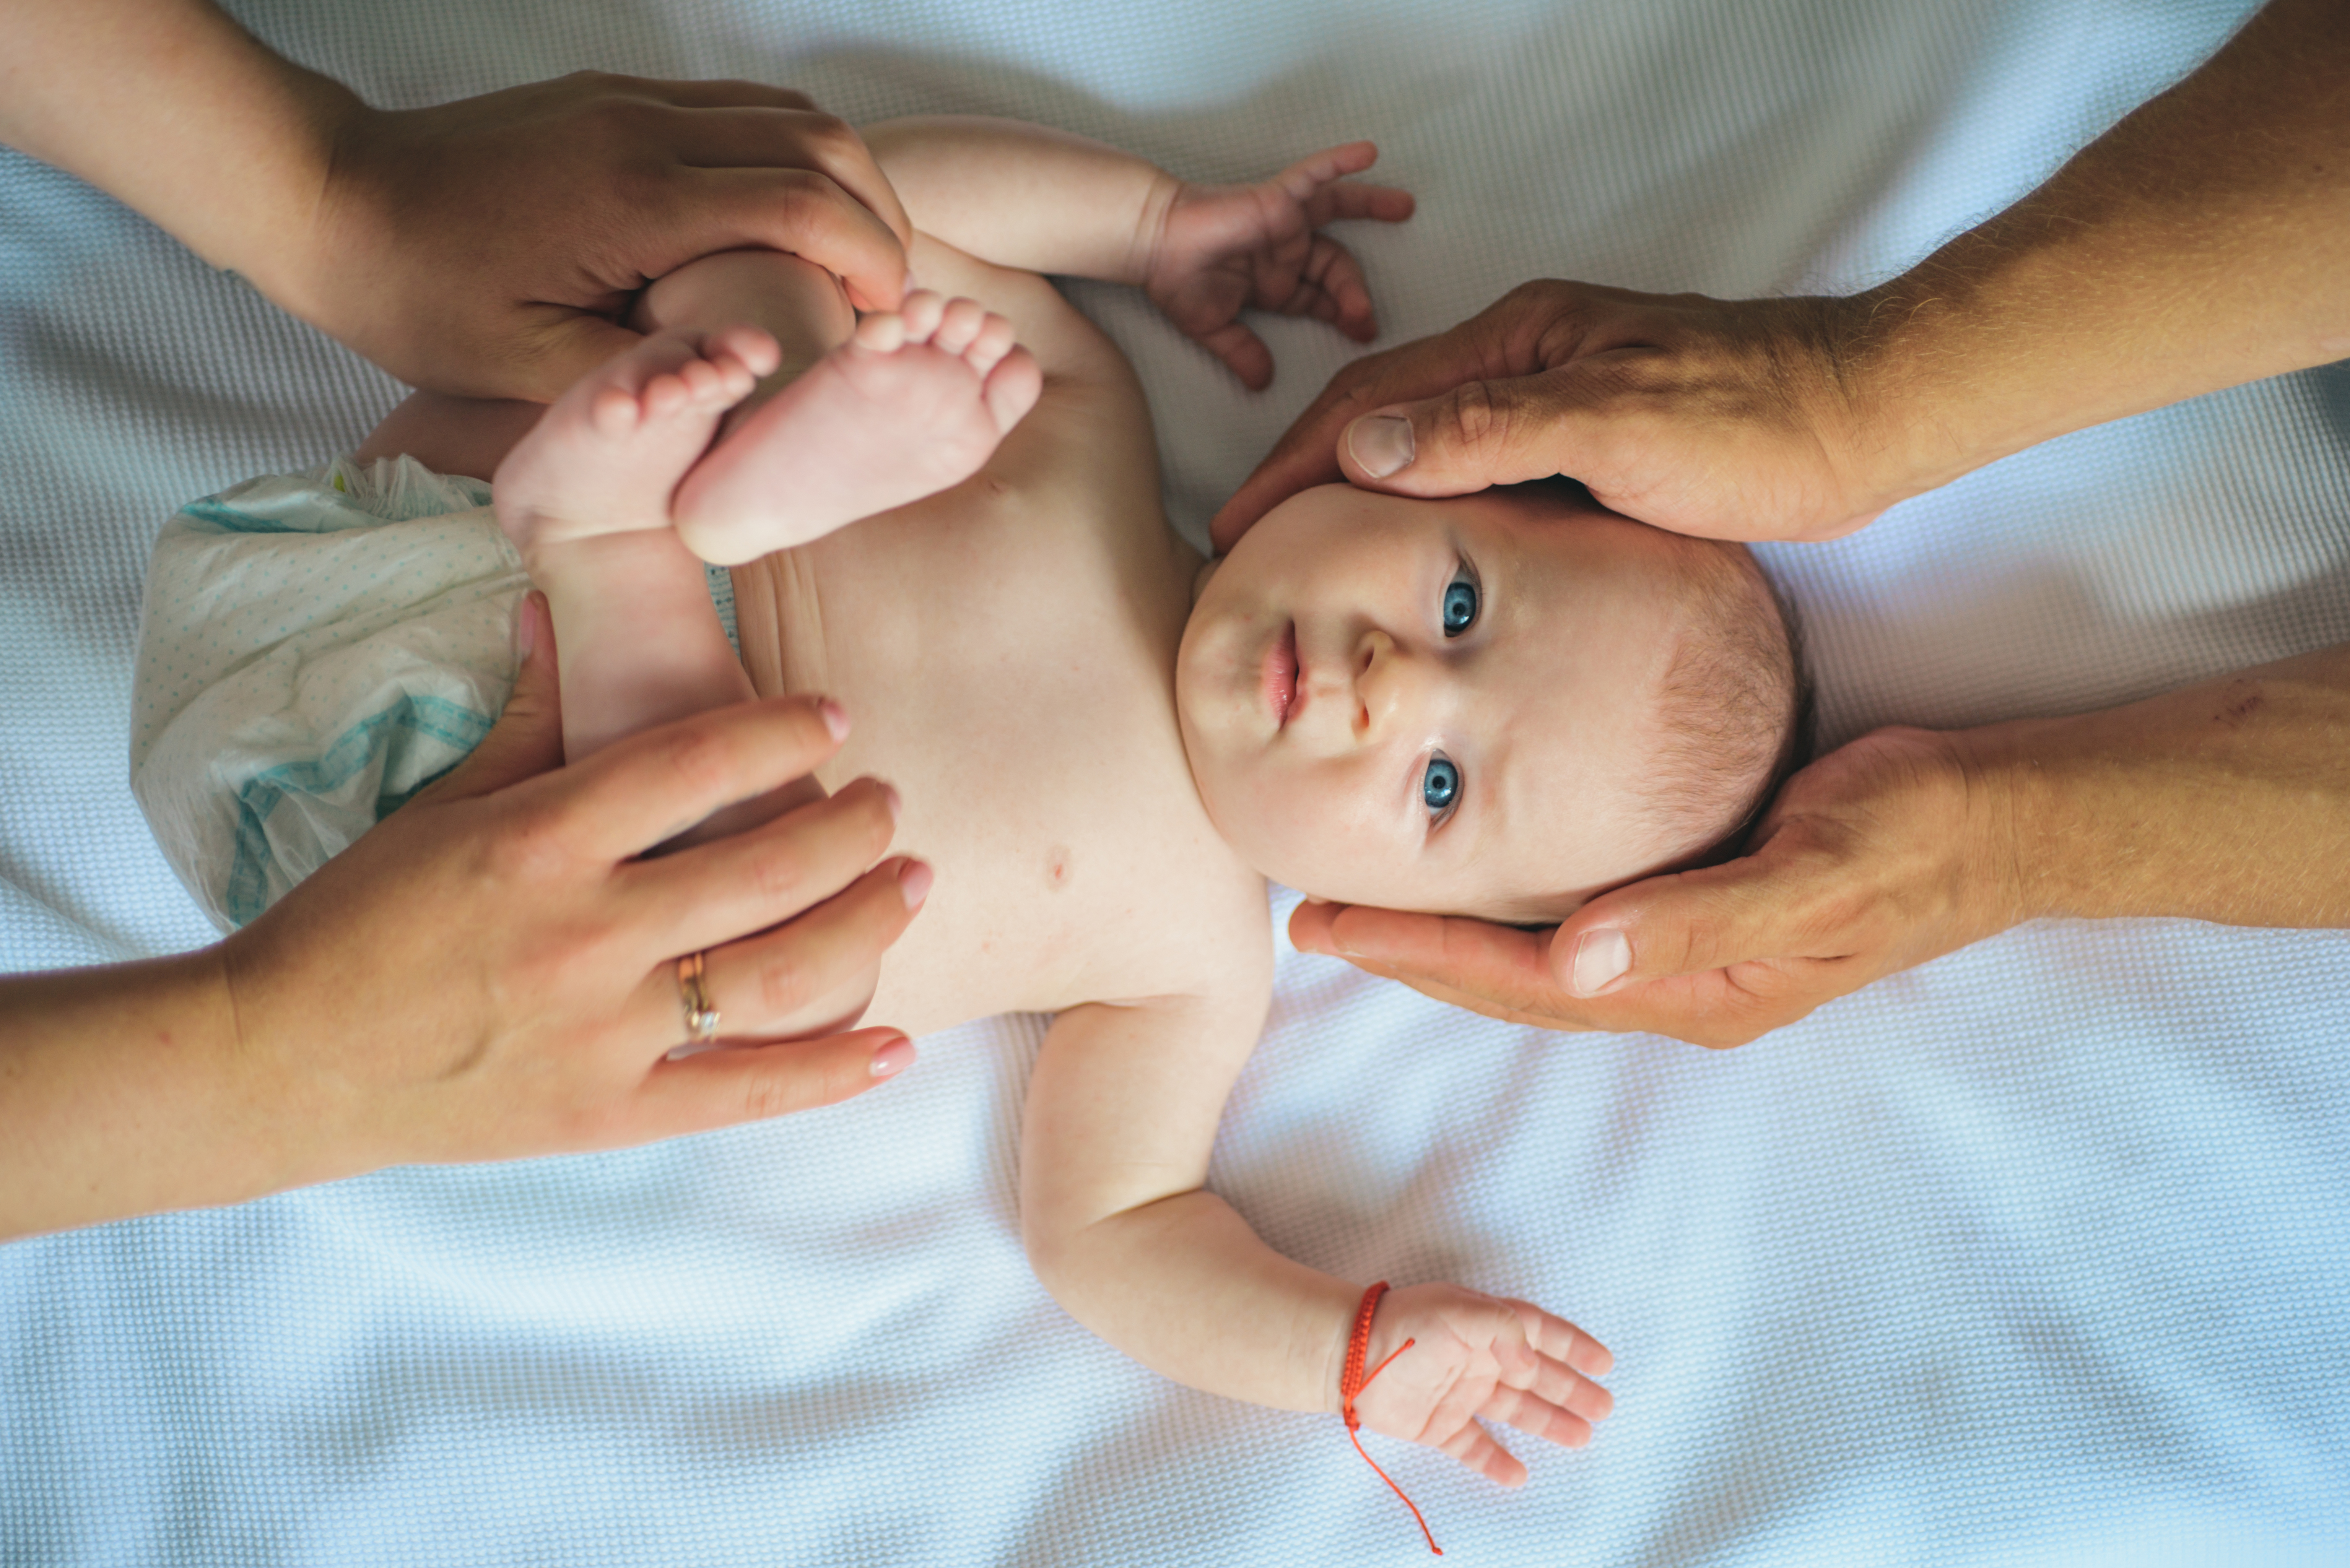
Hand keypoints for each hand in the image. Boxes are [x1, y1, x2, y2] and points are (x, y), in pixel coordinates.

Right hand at [219, 594, 928, 1180]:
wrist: (285, 1057)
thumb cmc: (363, 919)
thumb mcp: (441, 805)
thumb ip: (524, 717)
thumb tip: (551, 607)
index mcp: (541, 841)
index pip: (696, 763)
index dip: (783, 732)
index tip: (835, 717)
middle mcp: (585, 932)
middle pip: (767, 868)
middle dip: (854, 827)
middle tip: (892, 802)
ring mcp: (603, 1031)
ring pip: (781, 973)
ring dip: (867, 923)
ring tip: (914, 883)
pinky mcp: (610, 1111)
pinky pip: (747, 1093)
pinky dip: (833, 1073)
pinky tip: (899, 1045)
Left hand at [300, 74, 915, 400]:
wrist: (330, 197)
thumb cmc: (418, 291)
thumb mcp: (530, 366)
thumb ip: (646, 374)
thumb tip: (747, 377)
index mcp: (637, 200)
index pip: (806, 208)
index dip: (873, 263)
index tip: (888, 322)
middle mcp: (648, 130)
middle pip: (822, 144)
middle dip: (881, 219)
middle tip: (891, 295)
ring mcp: (632, 101)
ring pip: (790, 113)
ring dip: (846, 181)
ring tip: (858, 257)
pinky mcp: (616, 97)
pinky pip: (740, 108)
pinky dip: (794, 156)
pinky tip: (794, 216)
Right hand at [1142, 142, 1412, 389]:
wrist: (1151, 244)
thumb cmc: (1175, 281)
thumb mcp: (1213, 328)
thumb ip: (1242, 353)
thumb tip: (1263, 384)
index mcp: (1275, 281)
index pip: (1320, 298)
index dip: (1344, 314)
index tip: (1362, 334)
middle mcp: (1285, 249)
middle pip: (1336, 265)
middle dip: (1356, 291)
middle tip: (1368, 317)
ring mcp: (1283, 221)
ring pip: (1336, 211)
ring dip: (1371, 205)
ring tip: (1405, 207)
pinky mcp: (1276, 197)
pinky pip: (1313, 175)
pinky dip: (1339, 162)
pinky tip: (1369, 152)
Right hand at [1211, 279, 1898, 551]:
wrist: (1864, 423)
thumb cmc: (1757, 420)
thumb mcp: (1614, 421)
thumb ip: (1489, 429)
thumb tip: (1366, 444)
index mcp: (1521, 342)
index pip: (1373, 399)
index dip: (1296, 462)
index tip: (1238, 524)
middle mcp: (1529, 362)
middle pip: (1385, 416)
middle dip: (1306, 475)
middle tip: (1248, 546)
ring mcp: (1558, 400)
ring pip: (1428, 446)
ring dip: (1358, 492)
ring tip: (1306, 553)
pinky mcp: (1589, 443)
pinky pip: (1478, 471)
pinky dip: (1425, 506)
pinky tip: (1412, 550)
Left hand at [1292, 726, 2025, 1047]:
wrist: (1995, 826)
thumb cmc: (1914, 841)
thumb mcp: (1819, 869)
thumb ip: (1703, 915)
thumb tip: (1579, 959)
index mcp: (1691, 987)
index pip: (1523, 981)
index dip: (1423, 957)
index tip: (1332, 929)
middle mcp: (1673, 981)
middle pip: (1509, 983)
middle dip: (1411, 956)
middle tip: (1312, 921)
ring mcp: (1682, 950)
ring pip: (1533, 959)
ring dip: (1448, 938)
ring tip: (1364, 907)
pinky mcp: (1696, 903)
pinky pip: (1573, 921)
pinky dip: (1507, 908)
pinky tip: (1472, 876)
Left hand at [1347, 1282, 1614, 1485]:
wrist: (1350, 1356)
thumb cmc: (1407, 1325)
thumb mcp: (1462, 1311)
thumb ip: (1506, 1328)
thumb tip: (1534, 1360)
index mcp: (1486, 1326)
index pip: (1541, 1332)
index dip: (1573, 1345)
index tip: (1605, 1363)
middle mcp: (1478, 1358)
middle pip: (1536, 1375)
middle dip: (1571, 1389)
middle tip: (1605, 1408)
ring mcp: (1459, 1392)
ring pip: (1514, 1410)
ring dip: (1548, 1423)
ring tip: (1582, 1438)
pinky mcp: (1437, 1425)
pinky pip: (1474, 1446)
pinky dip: (1496, 1461)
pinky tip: (1520, 1474)